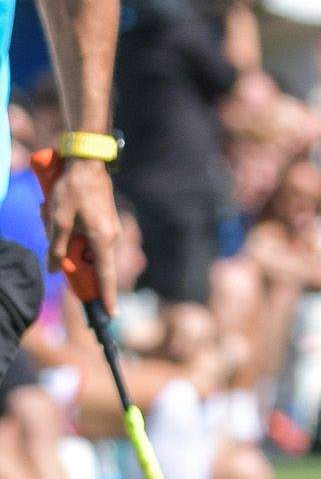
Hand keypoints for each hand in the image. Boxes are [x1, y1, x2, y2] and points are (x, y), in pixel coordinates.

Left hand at [42, 158, 120, 311]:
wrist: (86, 163)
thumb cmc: (72, 191)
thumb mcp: (58, 221)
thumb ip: (56, 248)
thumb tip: (55, 269)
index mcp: (103, 239)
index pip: (106, 275)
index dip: (106, 296)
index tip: (110, 314)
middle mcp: (111, 236)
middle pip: (92, 262)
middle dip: (70, 257)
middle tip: (53, 234)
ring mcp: (110, 227)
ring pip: (87, 247)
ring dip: (67, 238)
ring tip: (51, 212)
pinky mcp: (105, 220)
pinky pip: (88, 236)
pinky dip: (72, 231)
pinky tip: (58, 209)